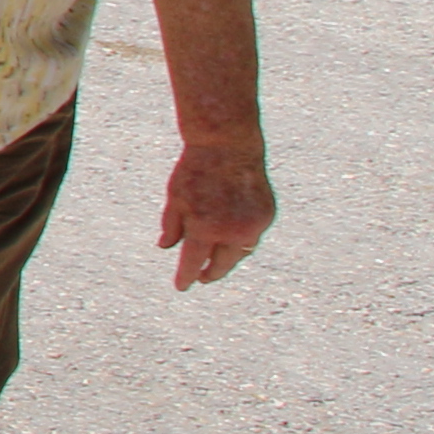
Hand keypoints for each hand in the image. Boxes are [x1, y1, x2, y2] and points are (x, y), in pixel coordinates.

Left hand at [157, 141, 275, 289]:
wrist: (228, 146)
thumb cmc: (195, 171)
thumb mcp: (175, 198)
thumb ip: (171, 226)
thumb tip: (167, 248)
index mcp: (204, 228)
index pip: (193, 263)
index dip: (186, 277)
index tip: (182, 286)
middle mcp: (231, 231)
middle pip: (221, 265)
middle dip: (210, 273)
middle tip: (202, 277)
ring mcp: (252, 225)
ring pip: (240, 253)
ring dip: (227, 258)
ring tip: (216, 260)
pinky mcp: (266, 216)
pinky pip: (252, 236)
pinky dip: (241, 239)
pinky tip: (231, 237)